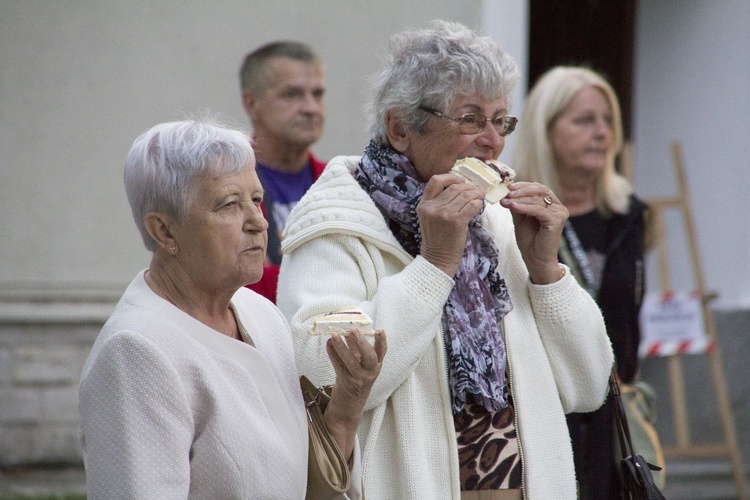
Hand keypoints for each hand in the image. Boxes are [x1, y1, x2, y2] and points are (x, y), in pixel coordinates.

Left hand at [323, 329, 386, 458]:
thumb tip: (350, 330)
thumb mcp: (359, 363)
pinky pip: (338, 366)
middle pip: (369, 357)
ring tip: (335, 335)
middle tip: (353, 330)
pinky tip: (328, 344)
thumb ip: (356, 348)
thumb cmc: (355, 379)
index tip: (380, 330)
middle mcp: (370, 373)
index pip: (382, 352)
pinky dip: (333, 354)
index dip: (382, 341)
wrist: (349, 406)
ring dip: (342, 347)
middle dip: (361, 343)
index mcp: (376, 366)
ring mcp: (358, 379)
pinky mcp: (345, 382)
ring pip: (351, 362)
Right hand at [417, 173, 484, 276]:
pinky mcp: (456, 222)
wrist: (438, 259)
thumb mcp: (430, 218)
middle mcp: (432, 208)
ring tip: (480, 196)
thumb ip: (438, 202)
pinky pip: (472, 205)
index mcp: (423, 205)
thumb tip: (459, 187)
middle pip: (454, 187)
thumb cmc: (437, 239)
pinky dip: (478, 203)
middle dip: (468, 186)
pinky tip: (480, 205)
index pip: (435, 181)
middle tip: (476, 190)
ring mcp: (444, 214)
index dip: (450, 177)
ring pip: (465, 195)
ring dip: (476, 193)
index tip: (460, 181)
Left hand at [500, 181, 567, 283]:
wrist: (535, 260)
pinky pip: (538, 210)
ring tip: (505, 200)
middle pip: (540, 190)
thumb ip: (516, 204)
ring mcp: (560, 212)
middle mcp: (558, 206)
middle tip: (506, 191)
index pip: (537, 188)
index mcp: (551, 204)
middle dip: (521, 190)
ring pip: (538, 199)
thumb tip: (506, 191)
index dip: (522, 185)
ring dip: (519, 198)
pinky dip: (524, 207)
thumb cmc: (529, 240)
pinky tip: (512, 206)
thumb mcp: (520, 218)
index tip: (507, 186)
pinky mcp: (557, 220)